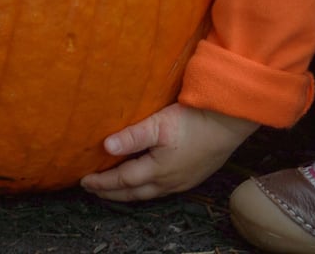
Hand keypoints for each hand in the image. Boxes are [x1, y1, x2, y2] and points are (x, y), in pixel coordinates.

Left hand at [80, 102, 258, 200]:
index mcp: (157, 170)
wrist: (230, 123)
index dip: (102, 182)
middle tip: (94, 189)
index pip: (122, 180)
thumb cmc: (195, 121)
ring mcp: (182, 182)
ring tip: (115, 189)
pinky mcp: (193, 176)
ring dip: (129, 193)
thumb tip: (106, 147)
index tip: (84, 180)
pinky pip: (163, 190)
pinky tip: (147, 182)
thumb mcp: (160, 123)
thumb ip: (133, 135)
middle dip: (111, 193)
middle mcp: (168, 182)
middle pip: (134, 193)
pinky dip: (147, 189)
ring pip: (149, 194)